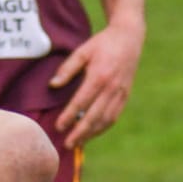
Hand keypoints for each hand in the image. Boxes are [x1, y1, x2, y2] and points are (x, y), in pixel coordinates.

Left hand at [50, 19, 142, 148]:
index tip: (58, 126)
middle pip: (95, 116)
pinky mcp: (125, 96)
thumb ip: (67, 69)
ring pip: (106, 119)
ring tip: (78, 142)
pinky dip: (103, 127)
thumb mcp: (82, 51)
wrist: (129, 38)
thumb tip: (53, 85)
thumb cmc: (102, 44)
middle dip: (80, 132)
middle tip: (67, 144)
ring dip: (92, 133)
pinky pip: (114, 116)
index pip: (82, 102)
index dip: (69, 116)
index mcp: (99, 76)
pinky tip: (92, 133)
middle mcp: (112, 87)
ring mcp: (121, 93)